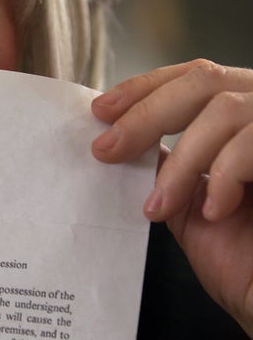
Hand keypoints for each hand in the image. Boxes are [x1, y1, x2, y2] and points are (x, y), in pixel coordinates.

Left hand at [89, 59, 252, 338]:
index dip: (145, 87)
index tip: (101, 109)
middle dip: (146, 114)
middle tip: (107, 149)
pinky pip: (252, 144)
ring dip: (181, 161)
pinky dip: (223, 176)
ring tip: (159, 206)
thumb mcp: (189, 206)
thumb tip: (121, 137)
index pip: (193, 78)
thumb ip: (165, 167)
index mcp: (242, 120)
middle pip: (205, 80)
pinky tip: (213, 211)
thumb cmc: (242, 260)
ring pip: (226, 110)